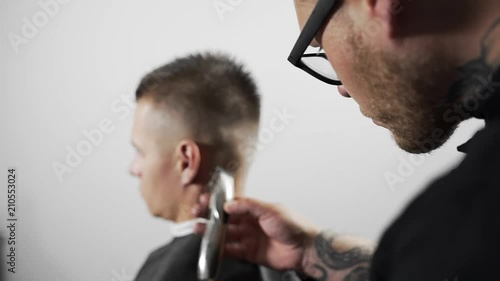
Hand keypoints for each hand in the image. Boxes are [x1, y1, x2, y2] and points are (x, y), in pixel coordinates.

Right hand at [194, 196, 318, 270]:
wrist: (306, 248)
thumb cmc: (294, 225)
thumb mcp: (271, 209)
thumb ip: (249, 206)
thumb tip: (229, 204)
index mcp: (255, 209)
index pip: (232, 204)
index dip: (217, 202)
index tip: (205, 200)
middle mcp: (251, 223)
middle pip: (226, 220)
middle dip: (211, 217)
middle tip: (198, 214)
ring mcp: (250, 238)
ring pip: (226, 235)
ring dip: (212, 233)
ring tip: (199, 229)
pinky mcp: (250, 253)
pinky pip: (232, 250)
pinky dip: (221, 249)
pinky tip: (212, 247)